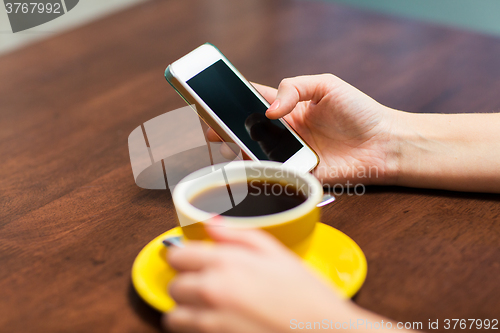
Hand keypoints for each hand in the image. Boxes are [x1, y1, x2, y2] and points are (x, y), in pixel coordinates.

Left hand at [163, 226, 353, 332]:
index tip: (190, 261)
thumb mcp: (277, 253)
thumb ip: (238, 235)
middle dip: (187, 284)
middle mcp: (212, 292)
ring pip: (174, 315)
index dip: (182, 257)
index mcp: (226, 263)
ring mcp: (210, 323)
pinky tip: (218, 325)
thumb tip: (210, 222)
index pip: (176, 255)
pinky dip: (194, 330)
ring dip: (186, 311)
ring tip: (210, 309)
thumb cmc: (306, 295)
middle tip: (208, 286)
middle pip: (174, 286)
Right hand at [209, 75, 401, 185]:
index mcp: (290, 107)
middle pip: (247, 130)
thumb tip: (269, 111)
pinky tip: (250, 164)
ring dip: (240, 150)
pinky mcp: (299, 174)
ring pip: (255, 153)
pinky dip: (260, 171)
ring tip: (228, 144)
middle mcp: (285, 132)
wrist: (385, 143)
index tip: (214, 99)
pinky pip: (274, 174)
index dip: (233, 100)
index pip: (253, 101)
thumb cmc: (359, 111)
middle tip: (214, 128)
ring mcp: (290, 154)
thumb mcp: (326, 85)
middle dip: (227, 128)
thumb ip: (294, 88)